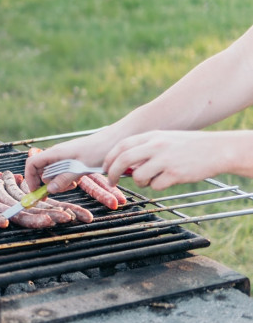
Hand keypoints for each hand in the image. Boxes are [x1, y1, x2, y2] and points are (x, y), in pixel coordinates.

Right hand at [24, 133, 111, 193]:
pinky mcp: (73, 160)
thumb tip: (49, 189)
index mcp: (55, 153)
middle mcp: (57, 154)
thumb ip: (64, 178)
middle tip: (59, 191)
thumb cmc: (99, 149)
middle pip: (41, 170)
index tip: (35, 191)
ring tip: (72, 185)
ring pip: (53, 173)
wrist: (115, 140)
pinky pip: (63, 172)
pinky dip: (66, 179)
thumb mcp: (81, 167)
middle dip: (47, 183)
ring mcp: (65, 157)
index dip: (30, 178)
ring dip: (58, 182)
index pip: (32, 164)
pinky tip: (77, 180)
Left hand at [102, 130, 245, 189]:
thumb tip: (125, 164)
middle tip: (110, 182)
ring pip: (138, 176)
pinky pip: (155, 185)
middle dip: (112, 173)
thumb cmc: (190, 146)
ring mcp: (165, 159)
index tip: (104, 167)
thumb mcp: (165, 139)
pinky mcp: (175, 173)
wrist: (218, 149)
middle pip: (123, 160)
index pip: (122, 146)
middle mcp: (156, 146)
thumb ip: (146, 148)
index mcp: (152, 136)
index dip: (109, 158)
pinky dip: (157, 186)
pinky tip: (168, 180)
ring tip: (150, 179)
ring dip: (139, 182)